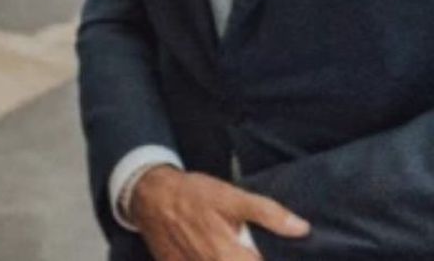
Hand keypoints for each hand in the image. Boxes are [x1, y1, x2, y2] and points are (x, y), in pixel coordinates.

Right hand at [132, 166, 308, 260]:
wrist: (148, 197)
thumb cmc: (192, 195)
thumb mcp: (230, 197)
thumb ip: (267, 214)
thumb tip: (301, 228)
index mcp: (230, 258)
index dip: (276, 260)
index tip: (278, 256)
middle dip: (248, 257)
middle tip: (247, 248)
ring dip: (230, 259)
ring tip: (230, 250)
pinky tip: (210, 254)